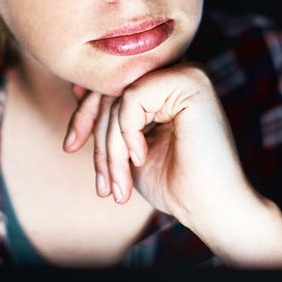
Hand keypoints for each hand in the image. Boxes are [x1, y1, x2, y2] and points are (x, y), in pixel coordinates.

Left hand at [63, 63, 245, 224]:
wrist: (211, 209)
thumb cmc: (173, 185)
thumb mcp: (126, 149)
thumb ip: (108, 119)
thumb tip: (76, 87)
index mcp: (166, 86)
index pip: (110, 86)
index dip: (84, 115)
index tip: (70, 145)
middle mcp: (177, 72)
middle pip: (111, 90)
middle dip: (97, 139)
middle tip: (103, 183)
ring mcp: (186, 72)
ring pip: (118, 97)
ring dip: (110, 147)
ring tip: (118, 184)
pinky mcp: (190, 80)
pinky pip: (131, 98)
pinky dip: (126, 133)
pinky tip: (142, 158)